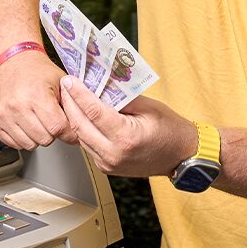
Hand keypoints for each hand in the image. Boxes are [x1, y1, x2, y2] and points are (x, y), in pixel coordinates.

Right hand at [0, 49, 75, 148]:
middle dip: (52, 133)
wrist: (11, 59)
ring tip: (37, 121)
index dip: (68, 132)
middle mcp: (16, 105)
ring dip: (36, 137)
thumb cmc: (36, 70)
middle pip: (44, 139)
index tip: (70, 132)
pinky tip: (25, 124)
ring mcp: (2, 114)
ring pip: (28, 144)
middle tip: (51, 121)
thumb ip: (72, 105)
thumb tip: (82, 128)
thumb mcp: (61, 82)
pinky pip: (13, 143)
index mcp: (36, 94)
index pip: (58, 128)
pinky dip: (21, 137)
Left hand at [58, 76, 197, 177]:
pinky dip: (82, 129)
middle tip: (65, 85)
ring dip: (73, 116)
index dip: (78, 94)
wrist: (181, 156)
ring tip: (71, 97)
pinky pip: (87, 145)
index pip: (93, 112)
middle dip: (69, 103)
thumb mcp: (148, 106)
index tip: (69, 80)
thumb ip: (121, 97)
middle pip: (80, 125)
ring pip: (80, 136)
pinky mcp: (106, 167)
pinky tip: (81, 115)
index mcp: (126, 137)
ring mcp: (108, 163)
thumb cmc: (170, 130)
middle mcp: (113, 153)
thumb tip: (98, 84)